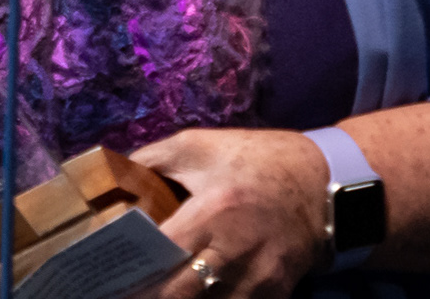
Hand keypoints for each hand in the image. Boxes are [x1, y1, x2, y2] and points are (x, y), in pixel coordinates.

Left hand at [129, 127, 327, 296]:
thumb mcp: (198, 146)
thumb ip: (151, 160)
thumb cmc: (254, 160)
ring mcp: (259, 279)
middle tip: (117, 292)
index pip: (165, 251)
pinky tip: (187, 298)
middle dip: (148, 297)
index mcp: (215, 210)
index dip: (133, 268)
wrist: (324, 183)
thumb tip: (111, 175)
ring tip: (147, 296)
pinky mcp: (275, 293)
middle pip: (182, 293)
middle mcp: (236, 251)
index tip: (105, 275)